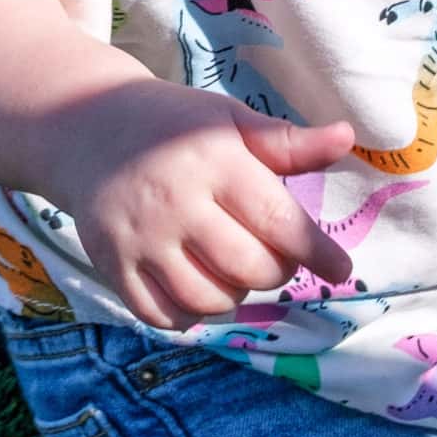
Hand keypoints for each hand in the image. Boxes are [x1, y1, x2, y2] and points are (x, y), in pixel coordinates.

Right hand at [59, 80, 354, 330]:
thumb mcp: (231, 120)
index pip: (279, 221)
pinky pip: (162, 316)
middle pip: (249, 268)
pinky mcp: (112, 264)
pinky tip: (198, 287)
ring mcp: (141, 238)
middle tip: (274, 255)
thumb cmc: (175, 125)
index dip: (317, 252)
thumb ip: (288, 142)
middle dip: (276, 271)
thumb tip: (347, 137)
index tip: (340, 269)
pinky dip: (190, 314)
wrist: (88, 127)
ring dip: (235, 295)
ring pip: (209, 300)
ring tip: (234, 269)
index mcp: (215, 161)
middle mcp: (177, 202)